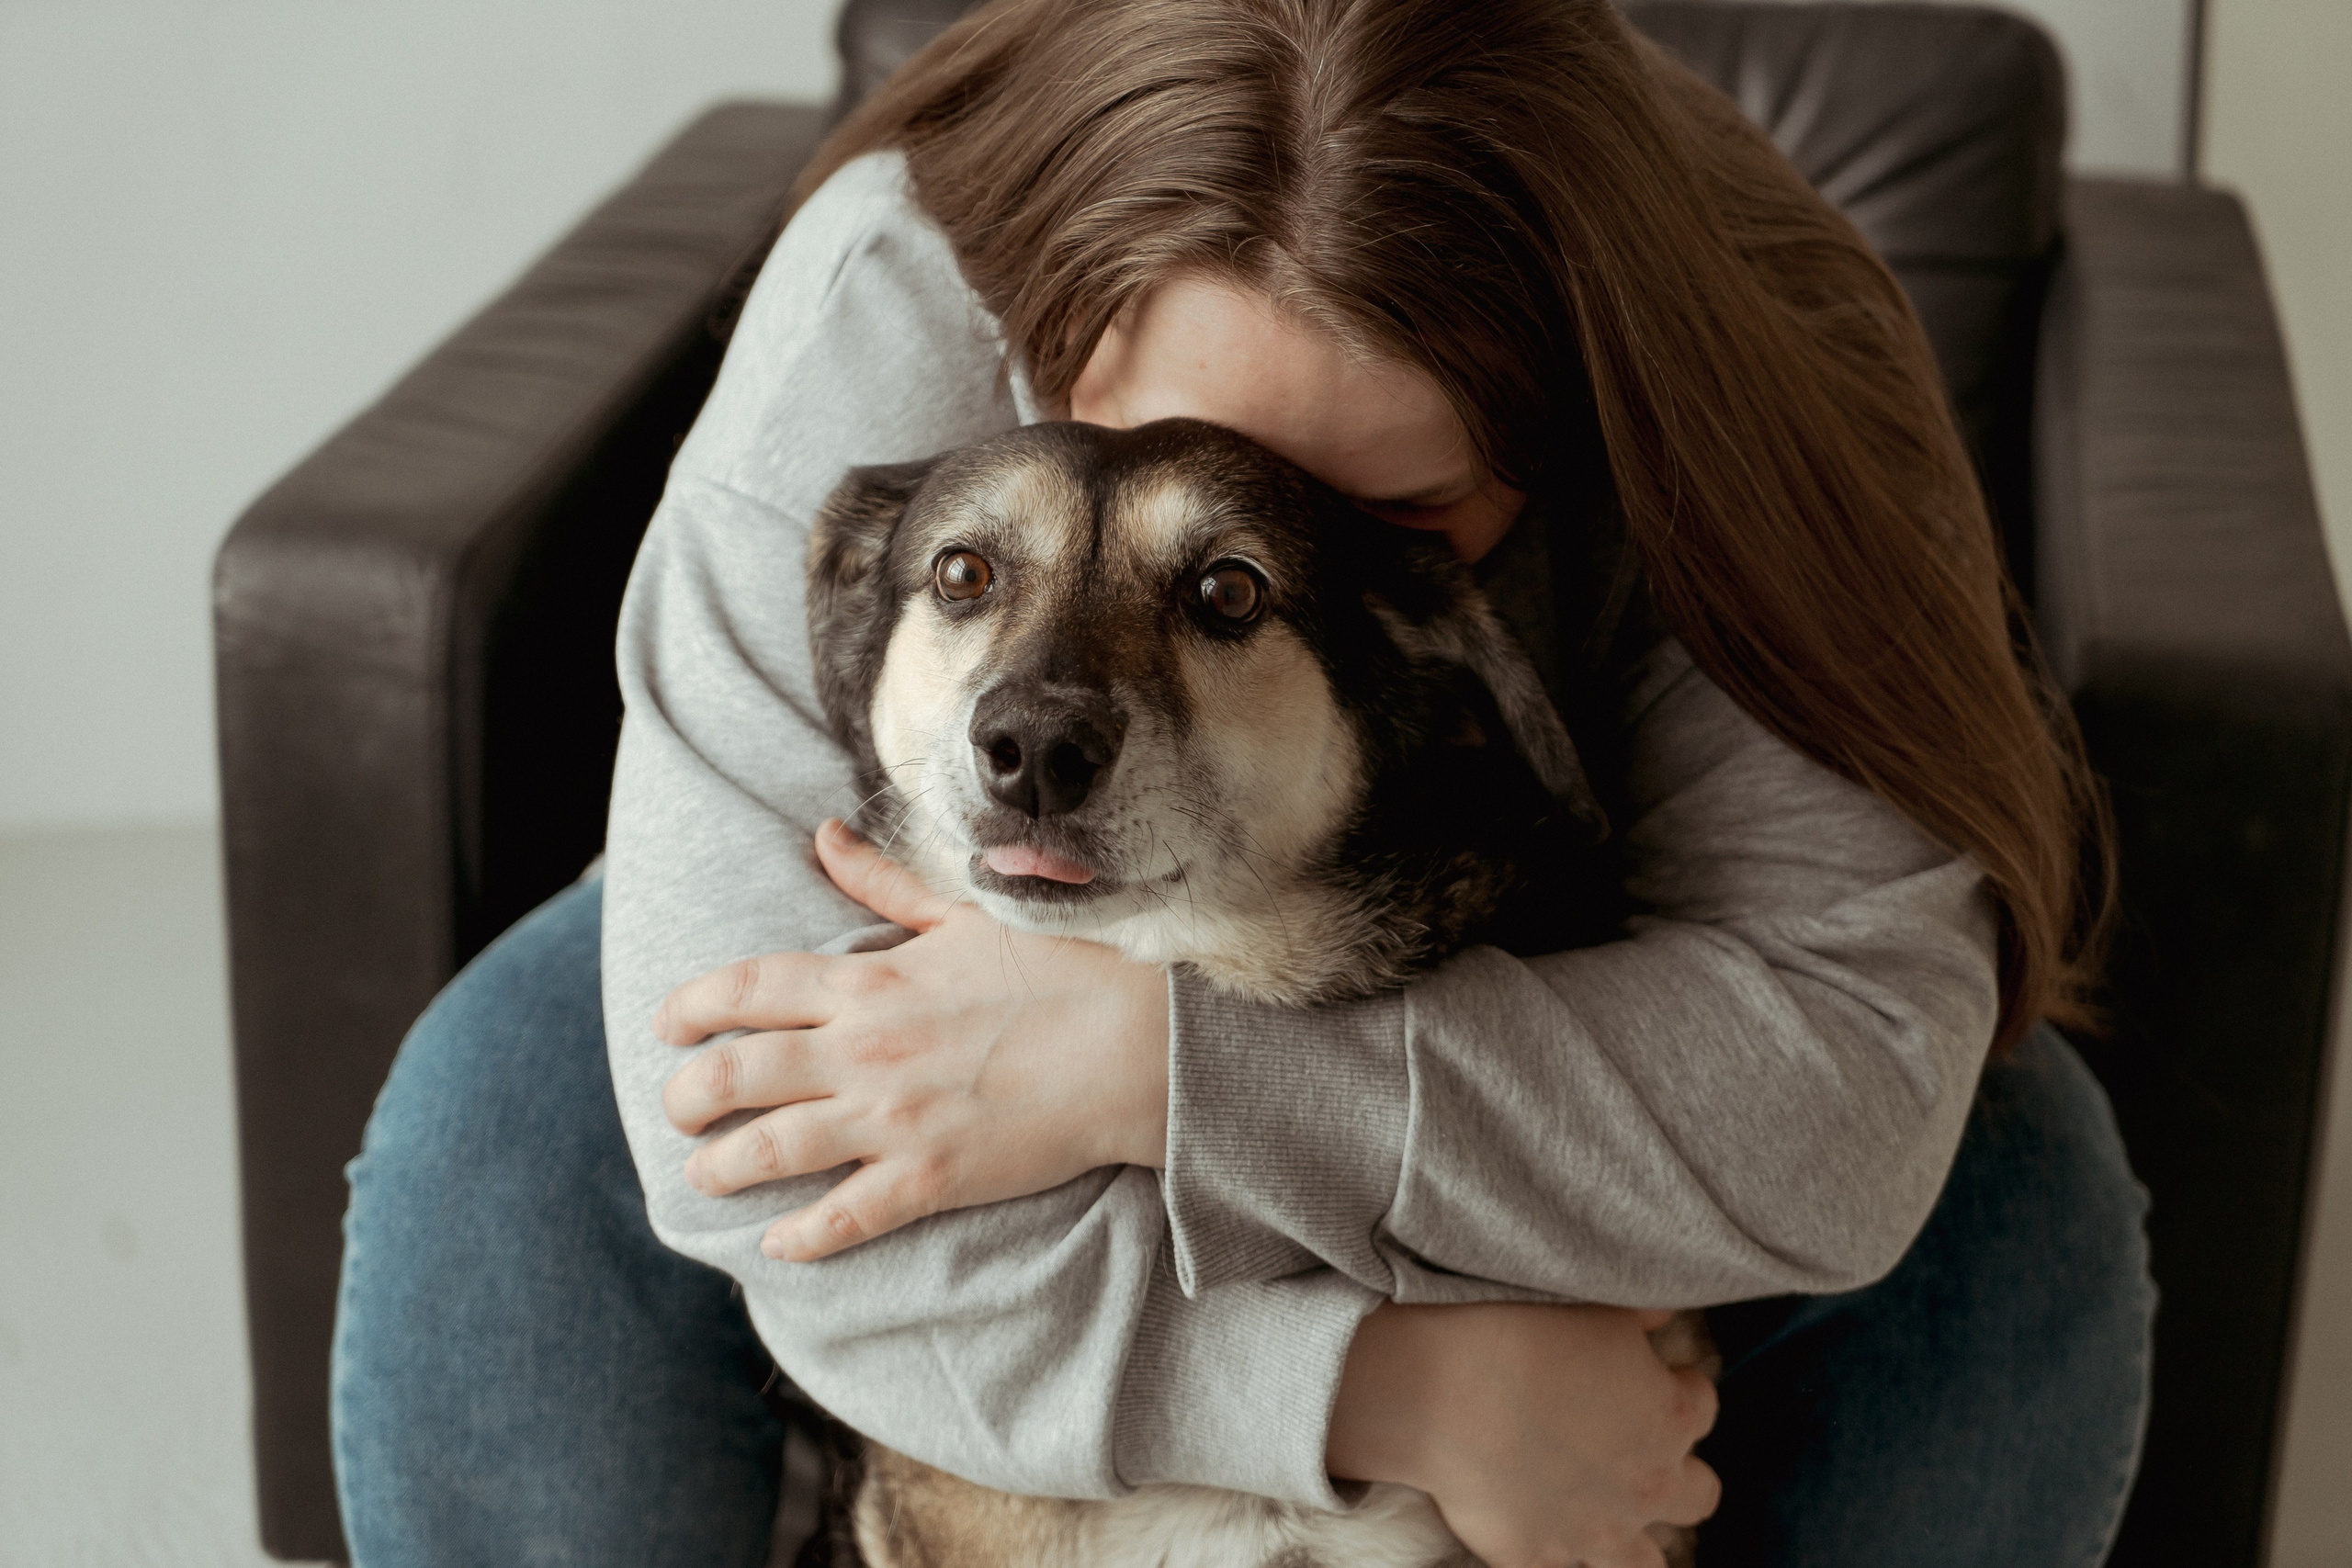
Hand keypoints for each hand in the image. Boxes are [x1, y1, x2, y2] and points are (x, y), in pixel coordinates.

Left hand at [657, 819, 1170, 1260]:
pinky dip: (803, 1234)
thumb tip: (825, 836)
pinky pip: (848, 1214)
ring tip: (701, 1175)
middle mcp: (867, 1048)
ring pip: (776, 1147)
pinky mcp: (933, 1175)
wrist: (1134, 1042)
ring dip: (724, 1165)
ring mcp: (896, 1116)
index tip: (665, 1023)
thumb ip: (884, 883)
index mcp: (872, 980)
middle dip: (688, 1094)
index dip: (693, 1005)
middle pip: (740, 1072)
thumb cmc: (1058, 971)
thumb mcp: (962, 914)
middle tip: (674, 1108)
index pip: (751, 988)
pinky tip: (776, 1242)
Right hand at [1327, 1302, 1719, 1567]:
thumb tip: (1659, 1317)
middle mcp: (1648, 1484)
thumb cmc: (1521, 1332)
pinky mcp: (1541, 1558)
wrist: (1444, 1387)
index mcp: (1670, 1416)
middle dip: (1675, 1470)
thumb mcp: (1596, 1305)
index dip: (1673, 1385)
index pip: (1701, 1404)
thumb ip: (1640, 1315)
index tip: (1642, 1373)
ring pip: (1647, 1562)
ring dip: (1631, 1534)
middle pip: (1699, 1494)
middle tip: (1629, 1444)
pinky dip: (1557, 1551)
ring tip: (1597, 1509)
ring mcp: (1597, 1532)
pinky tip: (1534, 1523)